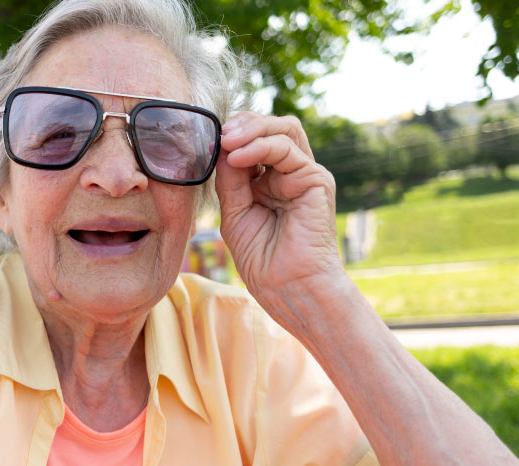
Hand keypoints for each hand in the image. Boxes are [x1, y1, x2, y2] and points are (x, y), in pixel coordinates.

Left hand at [214, 112, 343, 309]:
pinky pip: (287, 149)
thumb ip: (230, 179)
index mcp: (269, 179)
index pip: (254, 139)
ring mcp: (304, 174)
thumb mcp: (235, 211)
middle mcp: (289, 172)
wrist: (286, 286)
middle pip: (272, 127)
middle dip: (243, 123)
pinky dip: (260, 147)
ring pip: (284, 129)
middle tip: (218, 134)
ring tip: (226, 142)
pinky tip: (237, 158)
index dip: (231, 133)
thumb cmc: (262, 258)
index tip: (205, 139)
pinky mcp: (316, 179)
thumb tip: (220, 145)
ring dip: (251, 129)